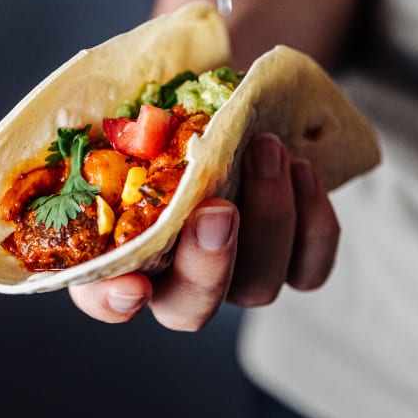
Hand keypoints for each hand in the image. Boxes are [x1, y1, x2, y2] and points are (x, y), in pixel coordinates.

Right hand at [68, 134, 339, 329]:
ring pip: (257, 286)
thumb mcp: (141, 109)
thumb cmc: (175, 110)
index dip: (113, 301)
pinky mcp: (290, 264)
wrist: (238, 108)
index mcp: (123, 246)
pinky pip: (309, 269)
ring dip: (268, 217)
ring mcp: (237, 276)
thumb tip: (141, 118)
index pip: (103, 298)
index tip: (132, 285)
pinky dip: (314, 224)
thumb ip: (129, 126)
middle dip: (208, 266)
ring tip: (267, 148)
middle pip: (190, 309)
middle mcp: (178, 277)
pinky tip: (303, 169)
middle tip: (218, 210)